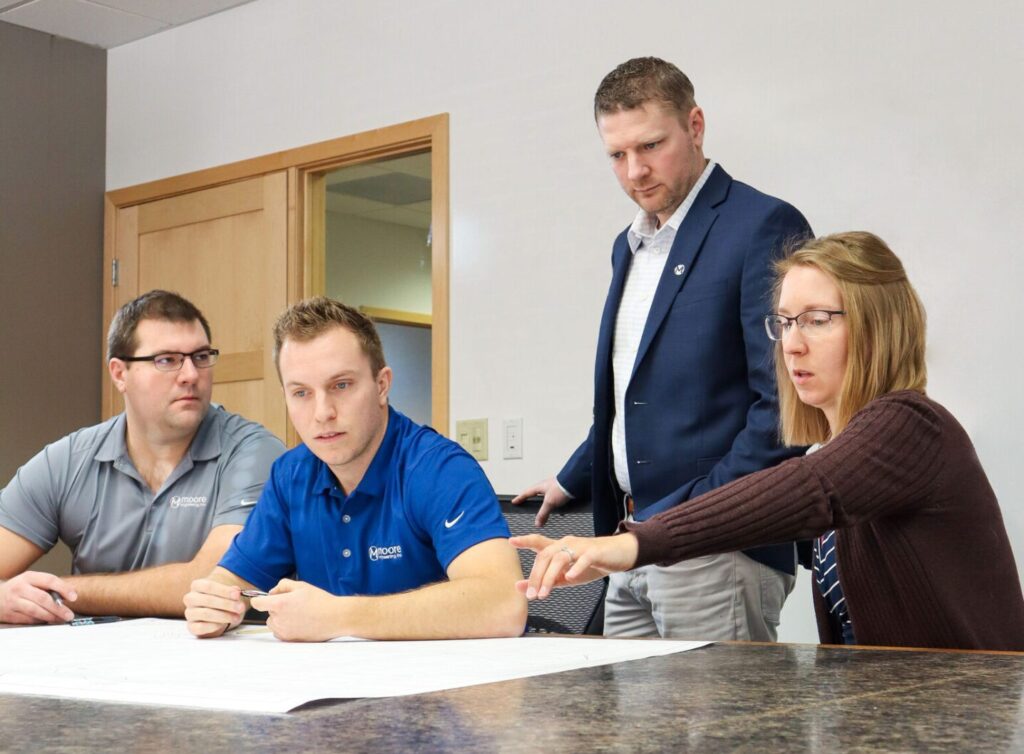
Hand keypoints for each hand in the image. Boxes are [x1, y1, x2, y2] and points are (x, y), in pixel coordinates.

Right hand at [0, 572, 75, 623]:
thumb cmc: (19, 588)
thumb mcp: (32, 581)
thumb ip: (49, 586)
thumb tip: (69, 594)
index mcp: (29, 577)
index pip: (49, 580)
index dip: (63, 589)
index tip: (74, 597)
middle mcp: (20, 588)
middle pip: (43, 598)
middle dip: (59, 608)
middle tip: (69, 614)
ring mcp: (13, 602)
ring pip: (35, 611)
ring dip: (51, 616)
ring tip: (61, 619)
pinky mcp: (9, 614)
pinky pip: (28, 619)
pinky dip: (40, 621)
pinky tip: (48, 621)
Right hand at [183, 578, 245, 637]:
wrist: (216, 615)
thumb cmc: (221, 600)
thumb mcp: (227, 593)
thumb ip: (232, 592)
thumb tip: (236, 591)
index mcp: (197, 585)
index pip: (208, 586)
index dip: (224, 590)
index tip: (237, 594)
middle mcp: (190, 598)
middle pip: (208, 600)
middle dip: (227, 604)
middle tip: (240, 607)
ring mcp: (189, 613)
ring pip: (205, 614)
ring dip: (224, 616)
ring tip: (236, 617)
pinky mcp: (191, 627)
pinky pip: (201, 627)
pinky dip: (214, 626)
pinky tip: (223, 624)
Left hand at [250, 579, 343, 641]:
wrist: (335, 617)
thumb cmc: (320, 601)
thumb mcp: (301, 586)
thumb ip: (282, 585)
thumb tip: (272, 592)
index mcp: (279, 604)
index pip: (257, 603)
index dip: (260, 599)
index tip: (266, 598)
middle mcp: (278, 619)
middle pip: (268, 612)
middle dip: (276, 607)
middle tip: (293, 603)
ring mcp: (283, 631)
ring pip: (273, 623)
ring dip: (279, 618)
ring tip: (297, 613)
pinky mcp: (289, 639)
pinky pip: (280, 632)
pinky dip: (285, 627)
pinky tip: (299, 622)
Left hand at [510, 534, 638, 599]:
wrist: (620, 554)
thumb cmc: (592, 564)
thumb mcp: (566, 576)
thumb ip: (544, 581)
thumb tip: (519, 587)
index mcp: (559, 548)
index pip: (539, 542)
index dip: (525, 541)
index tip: (511, 541)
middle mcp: (567, 544)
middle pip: (546, 555)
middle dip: (536, 575)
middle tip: (531, 595)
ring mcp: (581, 547)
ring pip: (560, 558)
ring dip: (550, 577)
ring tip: (544, 593)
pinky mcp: (595, 552)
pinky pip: (583, 558)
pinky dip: (575, 567)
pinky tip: (570, 577)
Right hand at [511, 477, 569, 526]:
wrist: (575, 482)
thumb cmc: (562, 487)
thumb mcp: (549, 503)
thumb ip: (543, 513)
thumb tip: (537, 522)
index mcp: (540, 487)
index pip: (527, 493)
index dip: (520, 498)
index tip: (515, 501)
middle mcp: (546, 486)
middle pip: (535, 493)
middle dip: (531, 498)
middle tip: (526, 502)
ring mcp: (554, 487)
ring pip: (545, 495)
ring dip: (544, 502)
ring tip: (543, 508)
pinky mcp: (561, 490)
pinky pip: (554, 497)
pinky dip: (553, 503)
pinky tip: (557, 508)